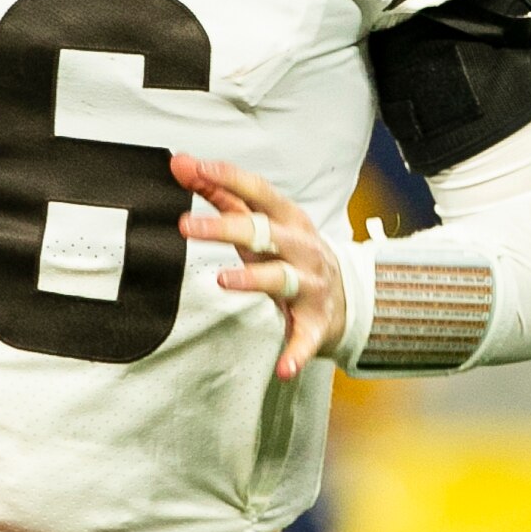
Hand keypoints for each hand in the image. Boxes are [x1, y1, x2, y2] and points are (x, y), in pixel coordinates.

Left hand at [172, 156, 346, 381]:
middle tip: (185, 227)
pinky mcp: (316, 323)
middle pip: (262, 232)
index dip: (227, 178)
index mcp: (288, 219)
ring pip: (280, 277)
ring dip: (253, 278)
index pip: (257, 192)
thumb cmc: (291, 252)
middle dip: (225, 227)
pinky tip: (284, 368)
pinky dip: (297, 352)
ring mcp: (310, 284)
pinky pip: (306, 338)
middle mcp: (301, 247)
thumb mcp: (263, 221)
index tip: (195, 168)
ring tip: (223, 280)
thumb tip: (182, 163)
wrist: (347, 295)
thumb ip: (222, 193)